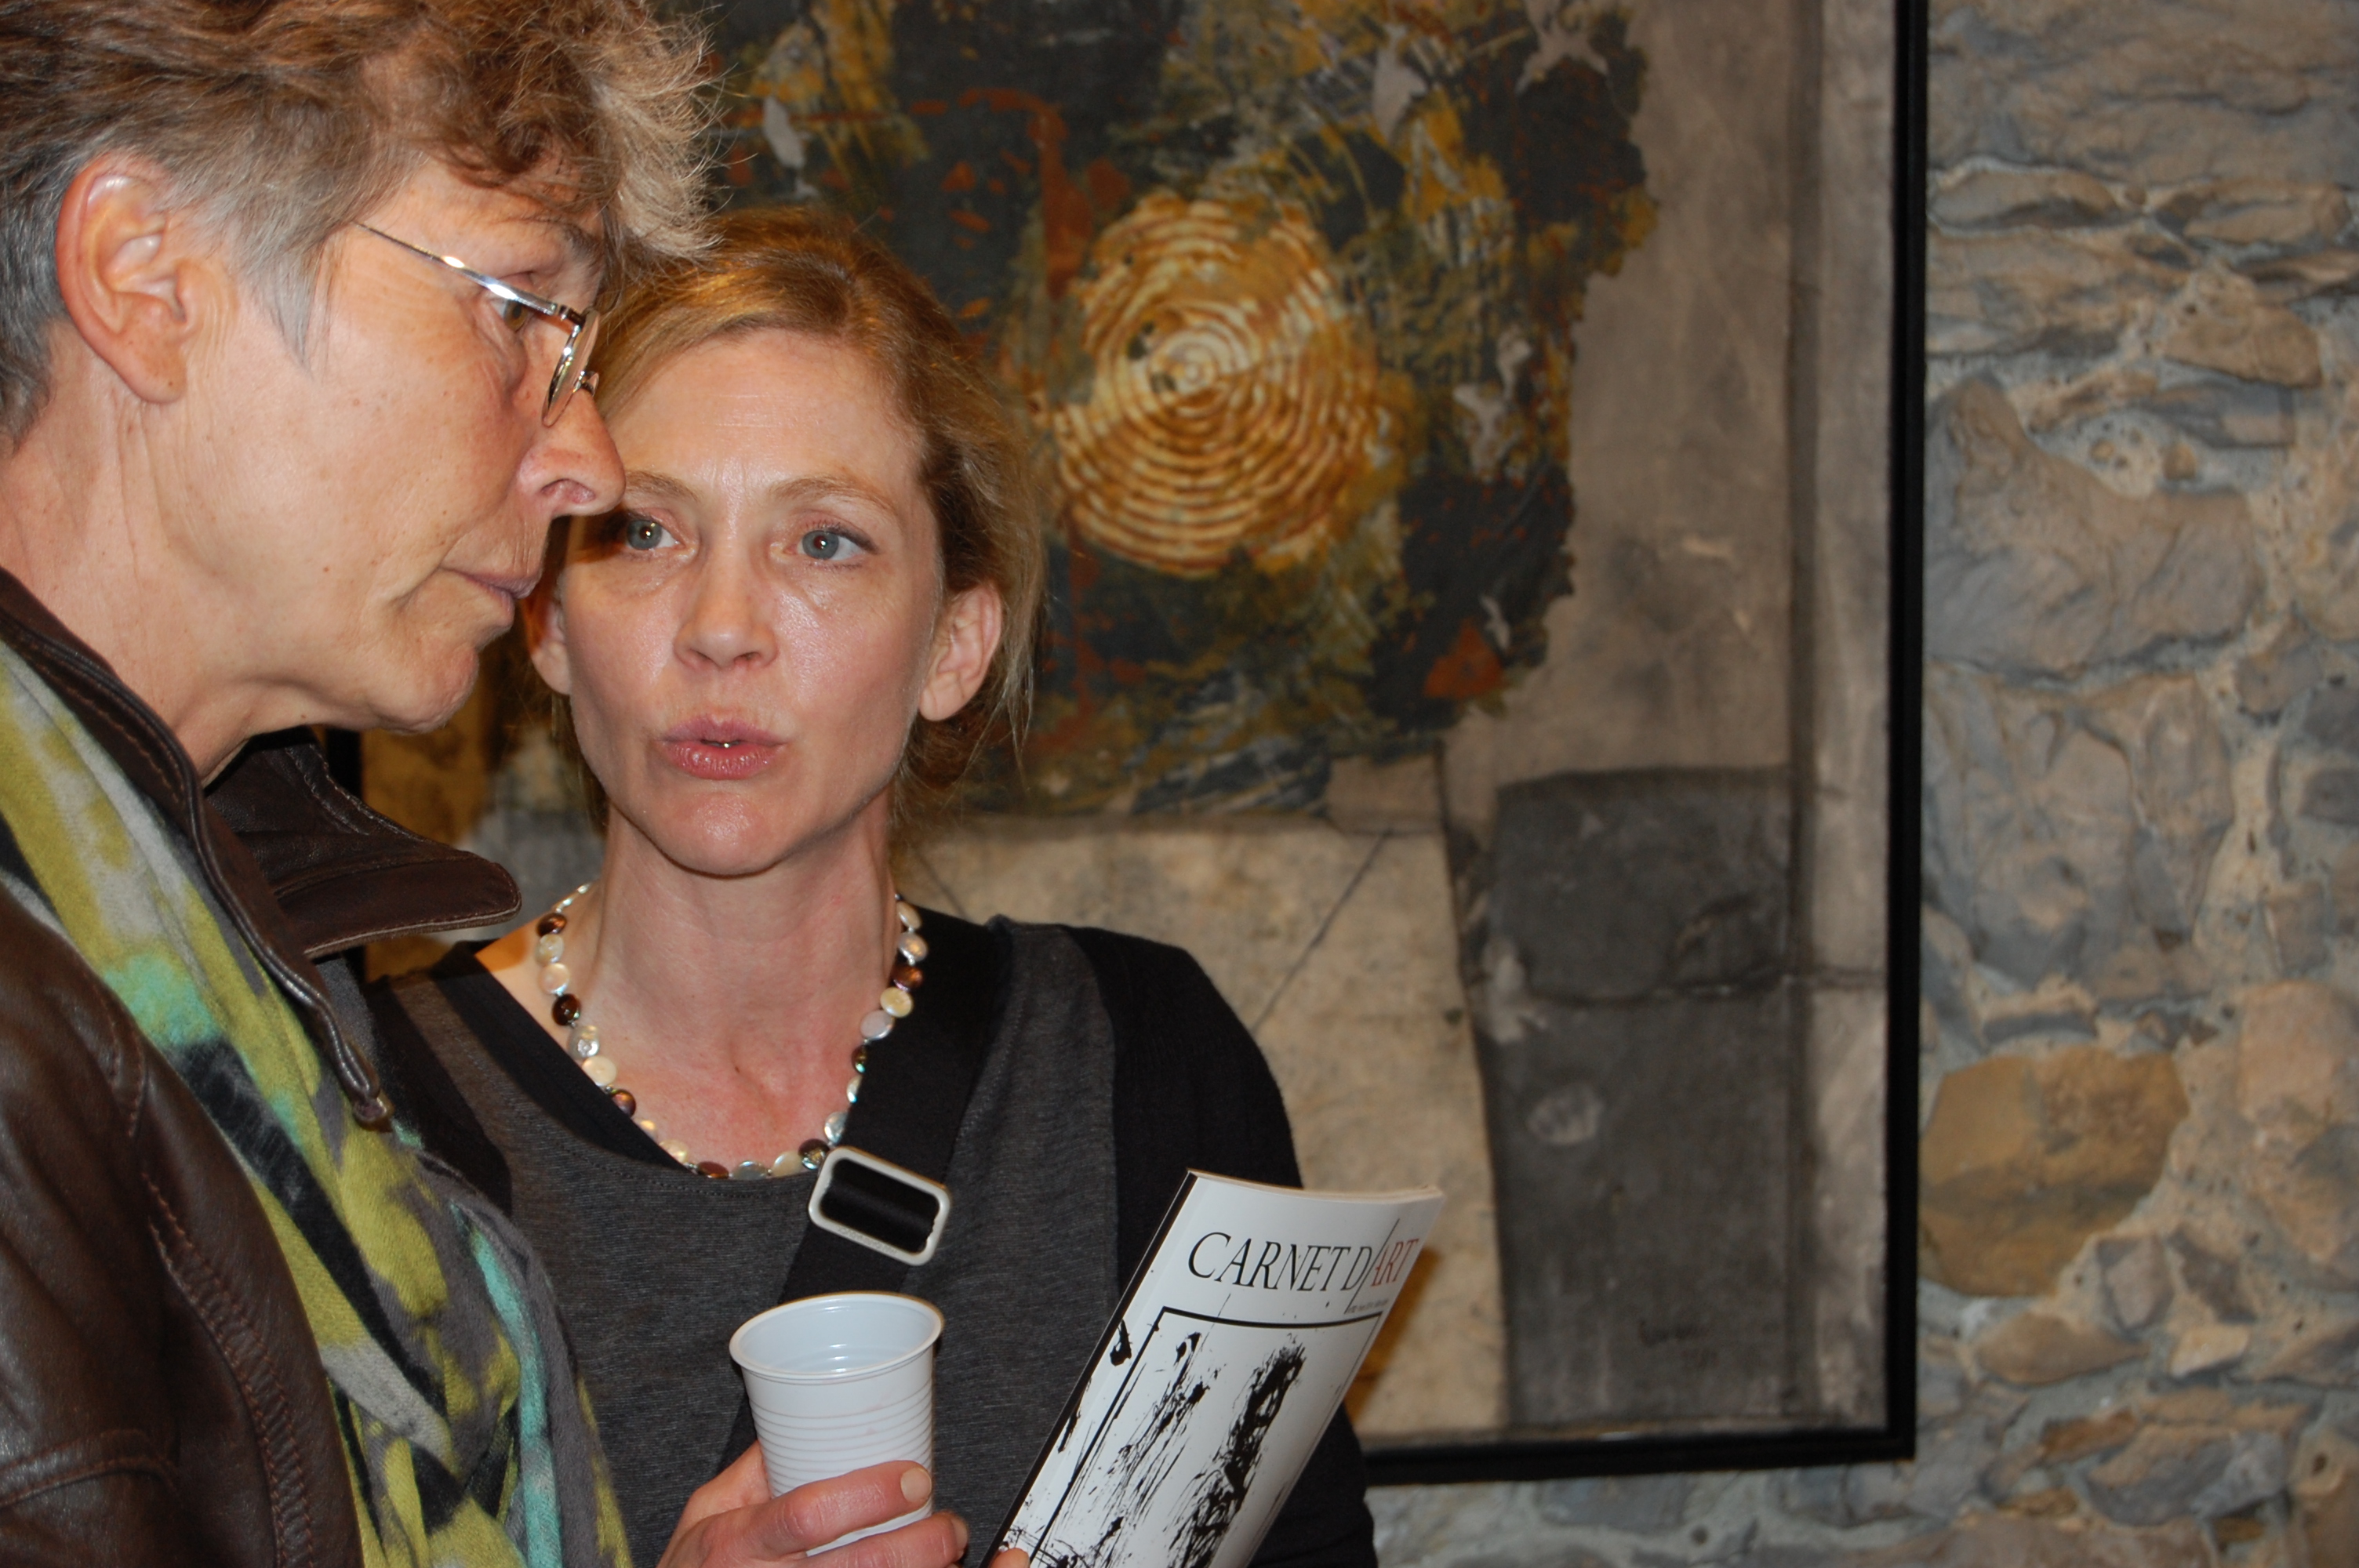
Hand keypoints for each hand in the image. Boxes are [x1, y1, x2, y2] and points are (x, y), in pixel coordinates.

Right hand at [658, 1451, 974, 1567]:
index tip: (913, 1477)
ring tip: (947, 1554)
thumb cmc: (695, 1566)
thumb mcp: (709, 1509)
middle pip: (856, 1567)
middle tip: (949, 1524)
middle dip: (915, 1545)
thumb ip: (757, 1468)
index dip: (866, 1496)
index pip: (806, 1514)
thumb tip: (808, 1414)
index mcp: (738, 1540)